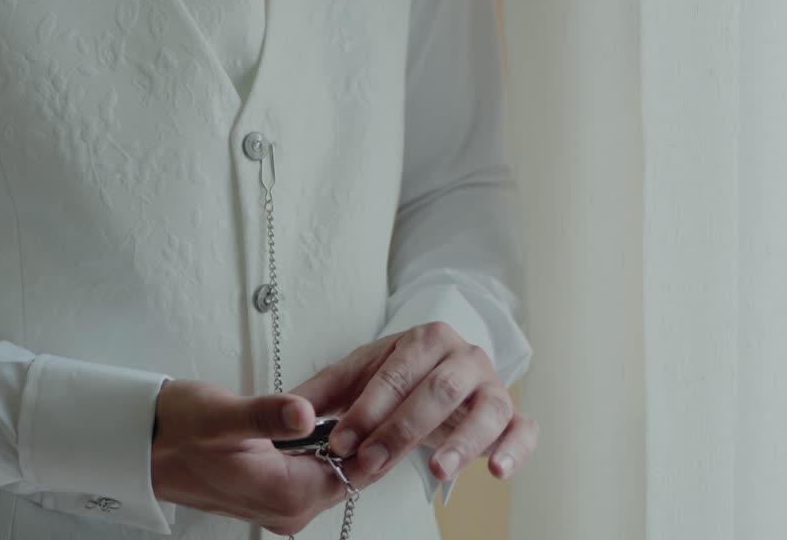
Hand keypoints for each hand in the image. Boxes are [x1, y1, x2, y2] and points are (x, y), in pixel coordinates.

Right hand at [151, 380, 346, 535]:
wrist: (143, 445)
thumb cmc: (177, 429)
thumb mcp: (223, 414)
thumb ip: (267, 416)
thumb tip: (304, 413)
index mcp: (284, 494)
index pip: (352, 472)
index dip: (362, 437)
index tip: (363, 405)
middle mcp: (285, 511)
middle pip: (344, 477)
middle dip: (349, 441)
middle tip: (345, 401)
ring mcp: (277, 509)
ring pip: (327, 476)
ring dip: (330, 446)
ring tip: (322, 411)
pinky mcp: (268, 500)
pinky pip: (308, 478)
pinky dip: (312, 454)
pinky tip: (301, 428)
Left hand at [290, 322, 537, 486]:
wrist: (440, 372)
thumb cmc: (396, 377)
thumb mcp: (355, 378)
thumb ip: (320, 394)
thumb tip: (285, 411)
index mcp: (424, 339)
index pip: (395, 374)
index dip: (367, 409)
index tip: (341, 441)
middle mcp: (464, 356)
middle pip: (437, 391)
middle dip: (401, 430)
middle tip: (372, 462)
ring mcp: (493, 384)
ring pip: (485, 409)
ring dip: (461, 441)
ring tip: (437, 469)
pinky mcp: (514, 415)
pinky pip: (524, 429)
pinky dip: (514, 449)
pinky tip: (497, 471)